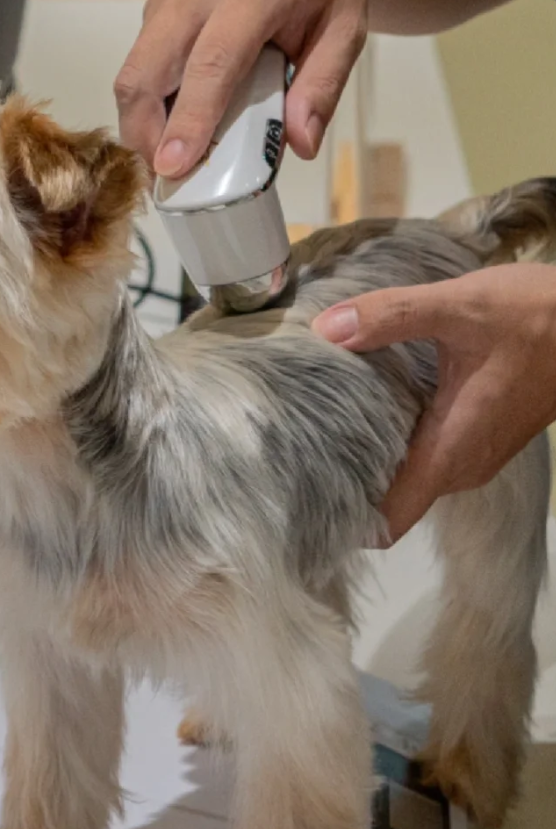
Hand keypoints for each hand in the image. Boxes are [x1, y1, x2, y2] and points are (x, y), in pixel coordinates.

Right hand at [115, 0, 371, 176]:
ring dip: (140, 123)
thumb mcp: (346, 25)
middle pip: (146, 73)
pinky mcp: (157, 6)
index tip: (173, 166)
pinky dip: (147, 102)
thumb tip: (300, 144)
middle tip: (166, 175)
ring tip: (168, 155)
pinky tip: (172, 121)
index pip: (209, 66)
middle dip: (144, 134)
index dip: (188, 121)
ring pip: (132, 72)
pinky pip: (138, 63)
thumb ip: (323, 86)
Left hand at [312, 264, 555, 542]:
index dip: (346, 521)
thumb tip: (326, 329)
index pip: (391, 520)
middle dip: (345, 483)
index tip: (303, 500)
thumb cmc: (536, 316)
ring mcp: (474, 456)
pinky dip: (397, 445)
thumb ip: (392, 317)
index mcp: (450, 450)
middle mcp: (461, 466)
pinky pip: (427, 458)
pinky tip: (370, 410)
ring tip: (322, 428)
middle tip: (297, 450)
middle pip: (391, 502)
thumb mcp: (460, 306)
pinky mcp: (481, 438)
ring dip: (371, 462)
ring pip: (409, 480)